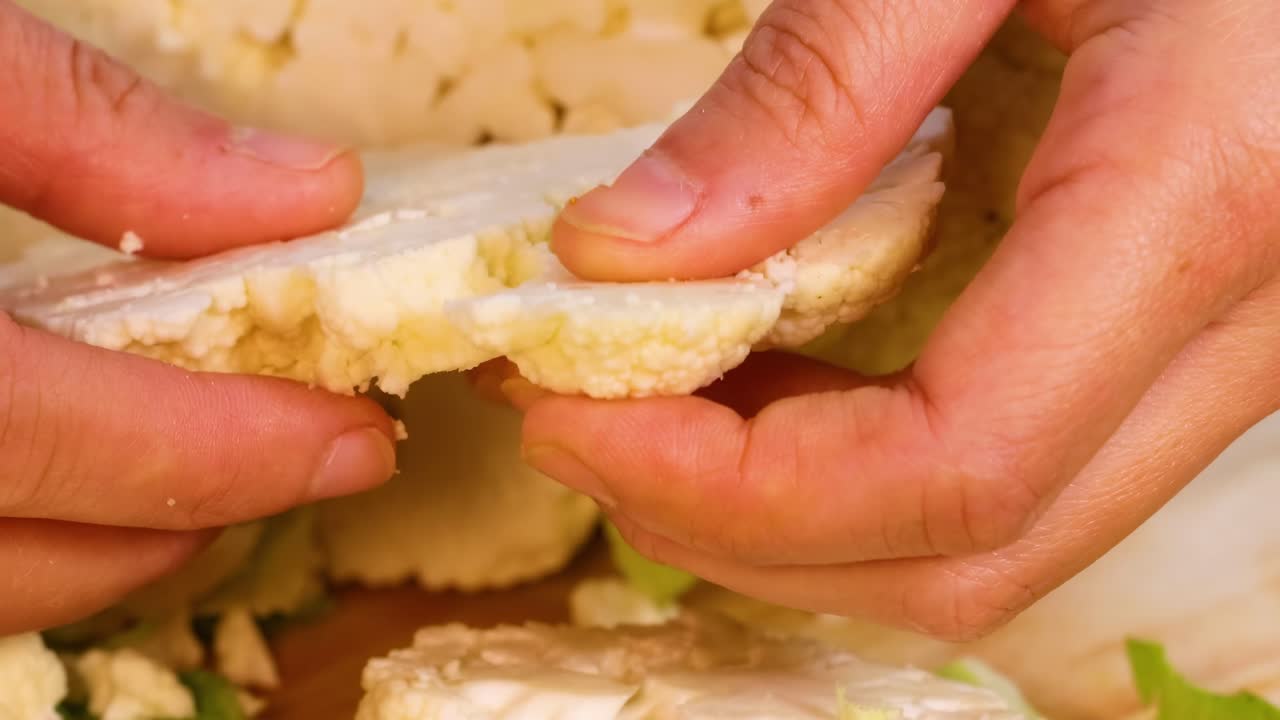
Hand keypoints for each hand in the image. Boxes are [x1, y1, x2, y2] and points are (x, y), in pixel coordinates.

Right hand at [0, 0, 395, 634]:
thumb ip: (100, 134)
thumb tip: (310, 193)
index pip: (49, 441)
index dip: (224, 454)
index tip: (351, 437)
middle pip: (11, 557)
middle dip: (185, 516)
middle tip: (298, 453)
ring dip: (103, 548)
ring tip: (204, 471)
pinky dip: (12, 542)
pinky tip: (68, 474)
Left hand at [516, 0, 1279, 638]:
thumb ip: (811, 90)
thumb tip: (618, 251)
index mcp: (1203, 197)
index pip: (953, 467)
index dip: (735, 489)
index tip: (569, 418)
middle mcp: (1242, 327)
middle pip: (965, 557)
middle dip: (737, 528)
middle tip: (574, 423)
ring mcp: (1223, 359)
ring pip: (993, 552)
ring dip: (791, 522)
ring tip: (647, 407)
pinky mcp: (1181, 353)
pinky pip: (1016, 482)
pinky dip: (859, 478)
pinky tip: (765, 387)